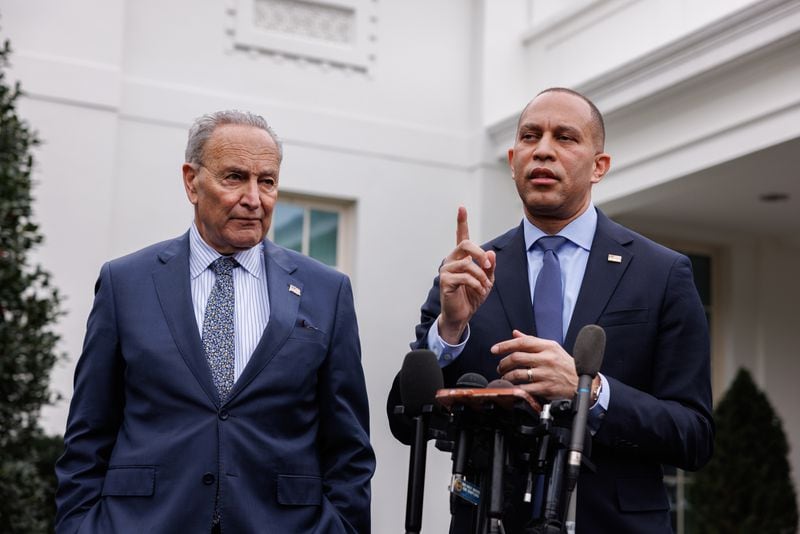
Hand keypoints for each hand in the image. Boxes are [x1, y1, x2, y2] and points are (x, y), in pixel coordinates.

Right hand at [437, 206, 495, 343]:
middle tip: (488, 266)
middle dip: (480, 254)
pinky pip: (464, 277)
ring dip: (481, 276)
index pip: (461, 236)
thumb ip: (490, 266)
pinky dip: (476, 284)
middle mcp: (452, 260)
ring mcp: (446, 270)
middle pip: (465, 245)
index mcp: (461, 257)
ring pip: (468, 265)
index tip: (461, 208)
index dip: (461, 222)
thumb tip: (491, 253)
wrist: (462, 314)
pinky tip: (478, 290)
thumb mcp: (487, 280)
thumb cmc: (472, 296)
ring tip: (484, 286)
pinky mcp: (445, 281)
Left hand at [492, 330, 578, 399]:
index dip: (505, 345)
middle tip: (500, 367)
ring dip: (506, 376)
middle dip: (503, 363)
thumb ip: (532, 341)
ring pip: (517, 373)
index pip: (522, 342)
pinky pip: (524, 388)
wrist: (582, 383)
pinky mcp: (546, 388)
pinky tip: (512, 387)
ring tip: (505, 376)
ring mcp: (546, 374)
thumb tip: (515, 333)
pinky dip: (515, 388)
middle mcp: (547, 359)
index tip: (494, 349)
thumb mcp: (552, 348)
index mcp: (547, 346)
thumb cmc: (565, 365)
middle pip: (516, 357)